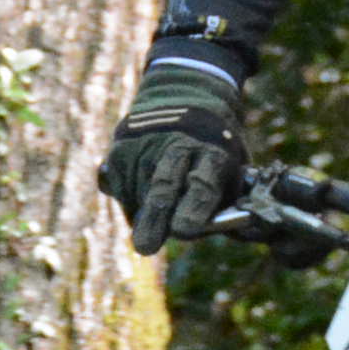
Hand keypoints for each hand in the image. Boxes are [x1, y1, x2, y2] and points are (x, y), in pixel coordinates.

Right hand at [99, 58, 244, 253]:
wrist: (184, 101)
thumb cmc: (212, 154)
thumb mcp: (231, 172)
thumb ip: (223, 207)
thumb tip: (212, 236)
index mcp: (214, 153)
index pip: (204, 184)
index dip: (194, 207)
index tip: (184, 231)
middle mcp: (179, 145)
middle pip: (164, 184)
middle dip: (154, 217)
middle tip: (144, 248)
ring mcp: (147, 143)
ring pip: (137, 189)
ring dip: (141, 214)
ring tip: (150, 223)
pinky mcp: (121, 146)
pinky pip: (117, 184)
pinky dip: (126, 200)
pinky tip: (138, 199)